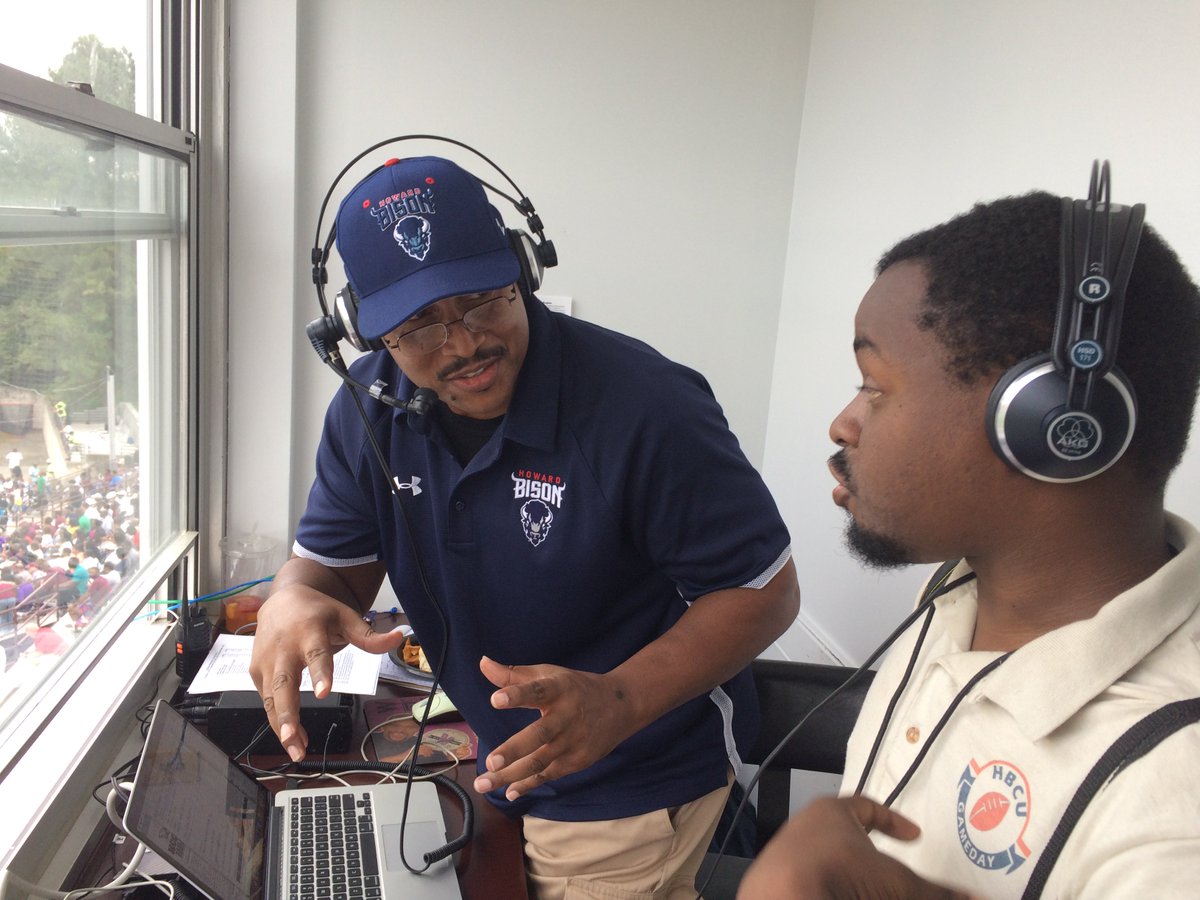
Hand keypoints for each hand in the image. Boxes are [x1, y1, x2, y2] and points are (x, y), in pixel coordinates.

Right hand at [249, 580, 404, 761]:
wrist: (282, 601)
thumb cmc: (317, 613)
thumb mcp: (346, 618)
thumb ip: (369, 636)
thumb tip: (400, 638)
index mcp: (309, 631)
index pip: (316, 654)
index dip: (320, 673)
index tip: (324, 692)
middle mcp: (284, 647)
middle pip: (284, 682)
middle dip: (287, 712)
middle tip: (293, 736)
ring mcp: (266, 661)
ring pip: (271, 697)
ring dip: (282, 725)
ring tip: (296, 750)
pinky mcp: (256, 672)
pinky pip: (267, 700)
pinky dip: (278, 720)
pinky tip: (293, 738)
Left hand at [471, 656, 637, 799]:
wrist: (621, 706)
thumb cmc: (576, 688)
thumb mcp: (549, 675)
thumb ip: (514, 675)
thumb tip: (482, 663)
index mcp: (559, 689)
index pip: (537, 691)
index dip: (517, 695)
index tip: (495, 699)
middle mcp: (567, 716)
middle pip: (539, 735)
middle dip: (514, 750)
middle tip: (490, 761)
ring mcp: (573, 741)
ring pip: (540, 761)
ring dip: (511, 774)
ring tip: (484, 783)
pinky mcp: (577, 761)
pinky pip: (548, 774)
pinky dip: (528, 784)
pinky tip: (508, 792)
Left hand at [737, 796, 971, 899]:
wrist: (784, 898)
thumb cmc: (839, 874)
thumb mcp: (898, 884)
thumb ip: (937, 892)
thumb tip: (976, 897)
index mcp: (832, 812)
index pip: (868, 806)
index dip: (893, 821)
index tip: (913, 835)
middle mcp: (804, 827)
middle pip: (843, 835)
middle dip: (869, 855)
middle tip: (890, 870)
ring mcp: (785, 854)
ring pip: (824, 861)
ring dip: (848, 876)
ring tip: (869, 889)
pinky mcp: (775, 882)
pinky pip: (808, 879)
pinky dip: (828, 885)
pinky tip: (841, 893)